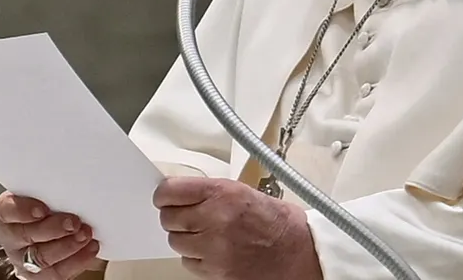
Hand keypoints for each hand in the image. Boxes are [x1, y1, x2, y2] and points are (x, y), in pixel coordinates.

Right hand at [0, 191, 102, 278]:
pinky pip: (57, 272)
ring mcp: (24, 259)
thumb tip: (77, 178)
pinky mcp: (40, 276)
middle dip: (53, 229)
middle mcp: (12, 237)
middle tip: (74, 222)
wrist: (42, 237)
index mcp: (8, 213)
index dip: (23, 210)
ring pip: (41, 257)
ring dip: (67, 246)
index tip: (43, 209)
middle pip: (26, 235)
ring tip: (85, 234)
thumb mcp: (42, 194)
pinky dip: (77, 260)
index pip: (7, 210)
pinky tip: (91, 247)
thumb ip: (51, 189)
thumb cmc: (45, 208)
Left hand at [154, 177, 322, 279]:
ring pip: (176, 242)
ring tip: (204, 233)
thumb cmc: (278, 222)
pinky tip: (211, 250)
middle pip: (168, 218)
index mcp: (222, 193)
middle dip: (174, 216)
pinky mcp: (215, 271)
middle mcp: (214, 219)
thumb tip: (185, 193)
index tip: (164, 196)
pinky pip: (188, 263)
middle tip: (186, 215)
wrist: (298, 252)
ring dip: (185, 237)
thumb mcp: (244, 191)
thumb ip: (212, 192)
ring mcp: (213, 248)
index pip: (170, 191)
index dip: (164, 194)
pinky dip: (195, 257)